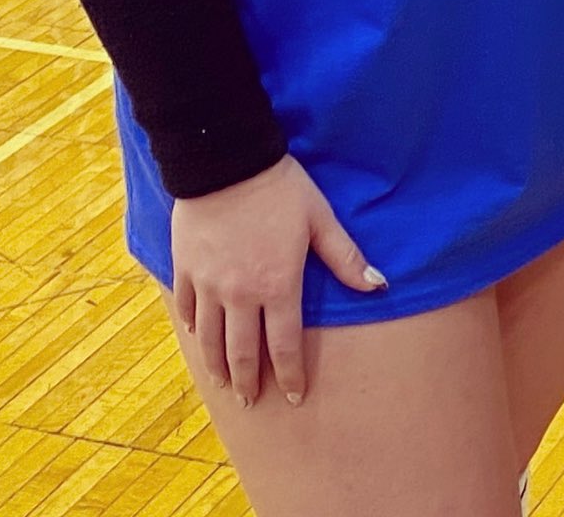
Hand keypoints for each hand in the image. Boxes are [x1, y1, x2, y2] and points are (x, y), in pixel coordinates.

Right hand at [171, 154, 384, 408]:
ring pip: (210, 338)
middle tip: (253, 401)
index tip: (295, 396)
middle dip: (250, 382)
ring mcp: (207, 284)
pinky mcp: (185, 269)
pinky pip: (185, 308)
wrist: (227, 161)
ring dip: (218, 364)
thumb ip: (345, 257)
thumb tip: (379, 284)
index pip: (285, 344)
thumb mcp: (320, 219)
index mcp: (277, 285)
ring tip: (225, 381)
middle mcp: (239, 294)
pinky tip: (197, 334)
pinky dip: (192, 326)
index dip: (291, 374)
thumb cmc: (281, 188)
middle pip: (242, 352)